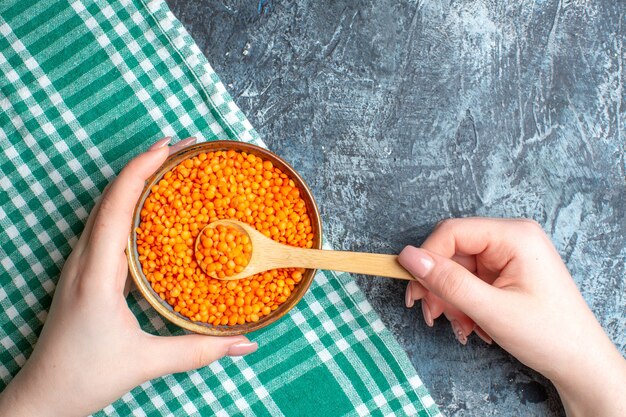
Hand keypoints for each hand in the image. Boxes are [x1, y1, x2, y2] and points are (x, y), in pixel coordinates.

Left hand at [0, 138, 257, 416]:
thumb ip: (199, 351)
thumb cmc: (85, 376)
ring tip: (169, 169)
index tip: (172, 146)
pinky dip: (127, 205)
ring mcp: (80, 264)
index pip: (116, 205)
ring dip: (134, 181)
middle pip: (110, 196)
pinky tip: (150, 209)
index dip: (142, 169)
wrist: (43, 396)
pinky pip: (105, 226)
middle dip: (144, 166)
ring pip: (105, 208)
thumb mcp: (146, 362)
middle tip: (181, 149)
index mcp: (97, 272)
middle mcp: (84, 259)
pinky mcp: (84, 272)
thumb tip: (245, 342)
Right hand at [399, 218, 625, 416]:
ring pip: (457, 270)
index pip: (452, 232)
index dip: (427, 259)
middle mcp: (511, 239)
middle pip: (453, 252)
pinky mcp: (505, 273)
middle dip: (440, 286)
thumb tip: (408, 257)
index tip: (413, 291)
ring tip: (460, 328)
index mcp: (514, 236)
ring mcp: (508, 256)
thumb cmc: (549, 335)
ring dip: (451, 300)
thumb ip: (448, 281)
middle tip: (432, 315)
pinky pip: (469, 282)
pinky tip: (472, 326)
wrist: (581, 365)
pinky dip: (463, 305)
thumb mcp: (491, 309)